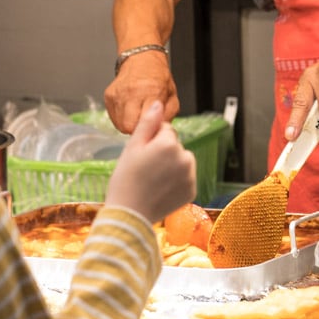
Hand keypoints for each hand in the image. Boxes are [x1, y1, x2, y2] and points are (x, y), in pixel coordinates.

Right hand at [103, 50, 178, 133]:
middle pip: (128, 127)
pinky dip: (122, 117)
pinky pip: (114, 117)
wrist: (141, 58)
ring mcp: (117, 94)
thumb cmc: (158, 76)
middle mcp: (131, 92)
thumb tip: (158, 131)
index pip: (145, 122)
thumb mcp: (172, 95)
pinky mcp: (108, 96)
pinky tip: (130, 109)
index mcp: (150, 91)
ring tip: (138, 114)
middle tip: (144, 123)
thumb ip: (167, 116)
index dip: (150, 130)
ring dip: (130, 124)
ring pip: (120, 125)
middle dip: (137, 129)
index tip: (153, 128)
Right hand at [104, 100, 196, 222]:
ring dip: (172, 165)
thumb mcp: (132, 147)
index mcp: (169, 144)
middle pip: (176, 145)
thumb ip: (148, 123)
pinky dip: (177, 180)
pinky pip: (186, 177)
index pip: (166, 130)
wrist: (130, 214)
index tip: (142, 154)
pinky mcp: (192, 190)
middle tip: (146, 168)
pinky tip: (162, 189)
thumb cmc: (126, 179)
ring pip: (182, 160)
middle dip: (164, 151)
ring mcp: (190, 175)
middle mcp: (185, 157)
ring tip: (154, 179)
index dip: (152, 139)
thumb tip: (158, 103)